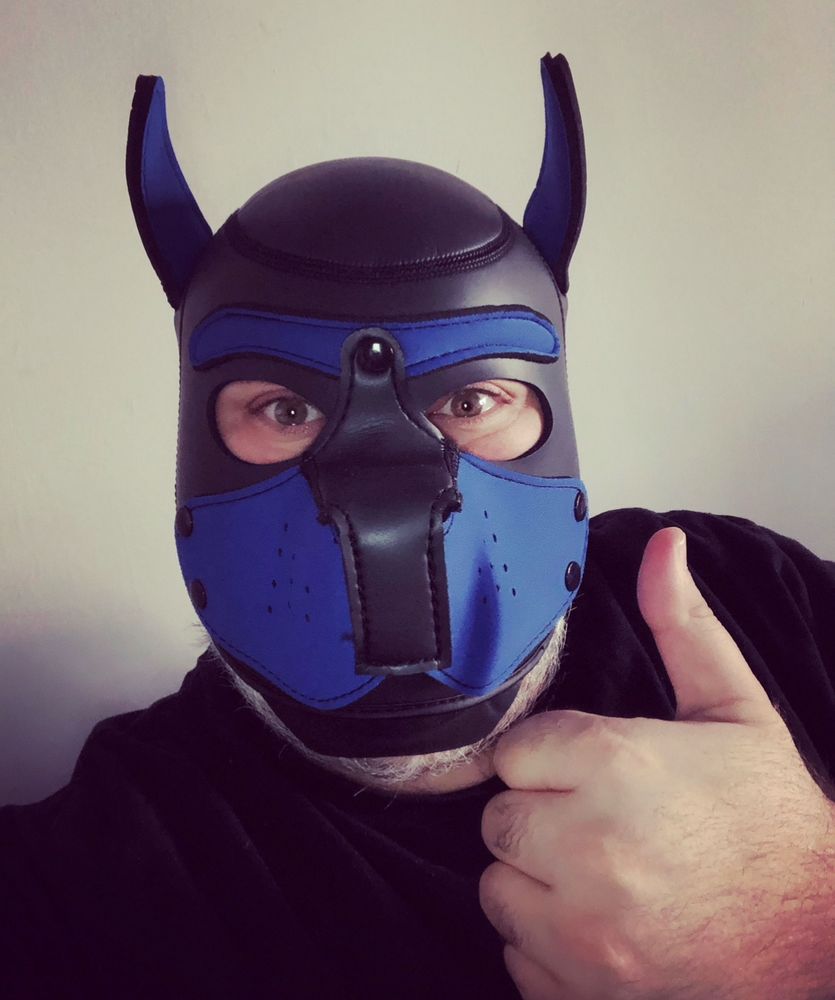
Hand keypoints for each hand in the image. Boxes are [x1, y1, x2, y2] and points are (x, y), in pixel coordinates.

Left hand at [479, 527, 834, 998]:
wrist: (821, 936)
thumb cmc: (771, 819)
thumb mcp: (733, 707)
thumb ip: (682, 624)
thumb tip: (662, 548)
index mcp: (618, 764)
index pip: (513, 748)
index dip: (548, 756)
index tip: (585, 768)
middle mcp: (589, 845)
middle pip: (498, 815)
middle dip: (536, 811)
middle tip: (593, 817)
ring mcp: (584, 928)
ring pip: (497, 886)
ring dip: (533, 877)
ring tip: (596, 869)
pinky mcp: (584, 988)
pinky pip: (517, 955)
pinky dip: (544, 940)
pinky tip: (598, 921)